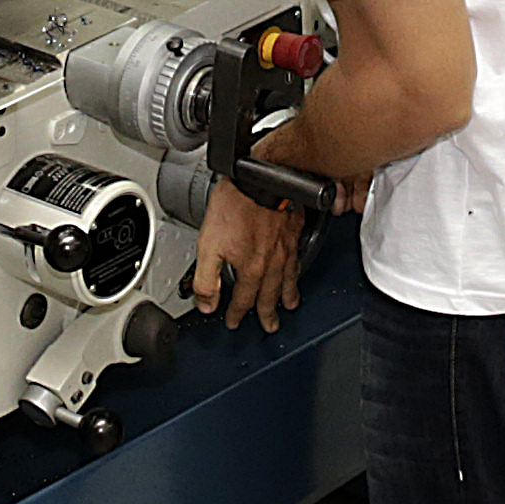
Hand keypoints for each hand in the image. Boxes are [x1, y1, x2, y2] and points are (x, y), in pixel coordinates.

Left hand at [188, 181, 315, 333]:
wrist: (260, 178)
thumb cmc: (235, 205)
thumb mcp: (208, 245)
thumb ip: (206, 279)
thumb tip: (206, 303)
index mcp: (251, 268)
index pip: (244, 300)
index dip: (237, 314)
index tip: (234, 321)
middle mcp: (272, 262)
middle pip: (269, 295)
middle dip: (267, 313)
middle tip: (270, 326)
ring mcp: (285, 247)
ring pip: (288, 280)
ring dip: (287, 296)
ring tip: (289, 305)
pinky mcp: (294, 231)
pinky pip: (298, 260)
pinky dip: (297, 272)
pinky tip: (296, 270)